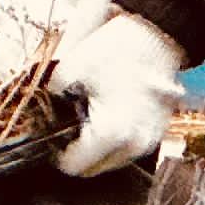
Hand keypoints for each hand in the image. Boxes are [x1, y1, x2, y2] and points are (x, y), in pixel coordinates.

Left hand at [51, 10, 185, 177]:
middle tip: (65, 131)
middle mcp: (134, 145)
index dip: (55, 154)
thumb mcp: (70, 69)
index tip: (50, 139)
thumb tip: (45, 114)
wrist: (158, 35)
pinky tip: (106, 118)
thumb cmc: (117, 50)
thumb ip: (52, 98)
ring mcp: (149, 141)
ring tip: (87, 121)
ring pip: (111, 162)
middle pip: (93, 170)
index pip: (74, 166)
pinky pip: (127, 149)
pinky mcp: (157, 133)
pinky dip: (114, 141)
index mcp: (112, 133)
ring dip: (96, 149)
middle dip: (76, 154)